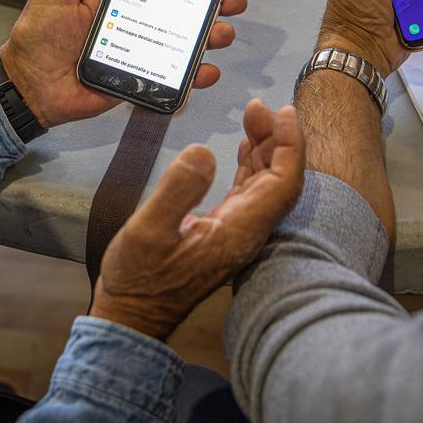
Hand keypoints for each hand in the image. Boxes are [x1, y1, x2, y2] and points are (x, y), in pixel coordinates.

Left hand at [0, 0, 248, 127]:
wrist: (26, 85)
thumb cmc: (37, 37)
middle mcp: (134, 25)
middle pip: (182, 16)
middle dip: (212, 9)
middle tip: (231, 3)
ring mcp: (138, 55)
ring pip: (183, 48)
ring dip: (208, 41)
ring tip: (220, 35)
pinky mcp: (137, 84)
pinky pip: (169, 83)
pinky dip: (190, 81)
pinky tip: (203, 74)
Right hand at [90, 100, 304, 340]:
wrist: (133, 317)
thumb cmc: (138, 278)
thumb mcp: (149, 230)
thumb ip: (178, 189)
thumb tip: (205, 151)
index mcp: (239, 230)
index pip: (283, 182)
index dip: (289, 145)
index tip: (282, 112)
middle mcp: (247, 232)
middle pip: (279, 179)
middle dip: (276, 139)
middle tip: (258, 105)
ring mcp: (237, 234)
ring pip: (265, 185)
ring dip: (264, 149)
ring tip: (252, 116)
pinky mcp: (224, 234)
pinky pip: (250, 193)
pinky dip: (251, 166)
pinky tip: (244, 149)